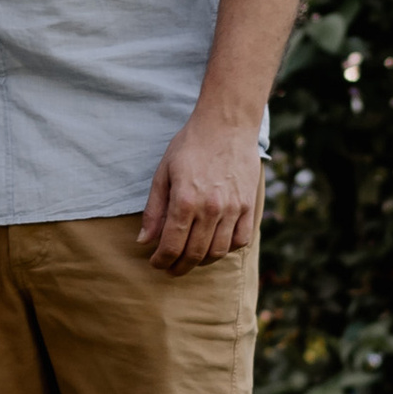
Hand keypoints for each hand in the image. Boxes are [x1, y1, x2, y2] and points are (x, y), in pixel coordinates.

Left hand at [137, 112, 261, 274]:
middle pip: (194, 253)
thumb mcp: (163, 173)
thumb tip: (144, 241)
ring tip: (191, 259)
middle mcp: (210, 208)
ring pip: (218, 251)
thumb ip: (154, 210)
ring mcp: (232, 208)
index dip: (161, 260)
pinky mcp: (248, 205)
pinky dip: (227, 249)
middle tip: (170, 268)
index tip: (155, 263)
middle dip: (179, 266)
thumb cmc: (191, 145)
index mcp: (185, 200)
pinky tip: (215, 246)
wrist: (227, 125)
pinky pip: (240, 240)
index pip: (171, 245)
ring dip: (202, 261)